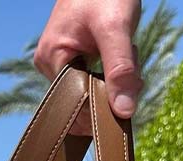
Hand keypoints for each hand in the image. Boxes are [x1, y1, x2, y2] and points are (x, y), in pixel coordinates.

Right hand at [34, 0, 142, 132]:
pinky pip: (90, 77)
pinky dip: (110, 71)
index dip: (102, 105)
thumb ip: (120, 70)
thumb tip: (123, 112)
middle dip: (111, 89)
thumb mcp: (117, 27)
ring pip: (89, 88)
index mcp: (52, 58)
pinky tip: (119, 54)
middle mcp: (49, 63)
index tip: (128, 95)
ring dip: (114, 79)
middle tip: (133, 69)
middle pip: (82, 97)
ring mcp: (58, 60)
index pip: (75, 103)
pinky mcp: (69, 56)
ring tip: (126, 52)